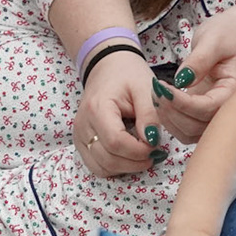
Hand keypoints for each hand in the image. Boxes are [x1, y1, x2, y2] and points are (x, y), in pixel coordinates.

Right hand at [74, 49, 164, 177]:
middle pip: (108, 159)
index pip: (115, 142)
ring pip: (102, 167)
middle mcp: (83, 125)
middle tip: (154, 152)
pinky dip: (115, 167)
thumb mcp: (145, 88)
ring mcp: (79, 136)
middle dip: (135, 162)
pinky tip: (129, 156)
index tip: (156, 145)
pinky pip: (97, 166)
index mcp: (97, 108)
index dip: (138, 151)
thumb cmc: (128, 75)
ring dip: (126, 167)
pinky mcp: (81, 143)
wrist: (108, 67)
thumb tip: (152, 141)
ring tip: (143, 153)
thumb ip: (149, 115)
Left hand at [155, 0, 235, 142]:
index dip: (182, 102)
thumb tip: (182, 81)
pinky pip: (187, 126)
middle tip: (156, 89)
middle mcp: (228, 107)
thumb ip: (199, 60)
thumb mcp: (214, 38)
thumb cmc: (232, 32)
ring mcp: (216, 111)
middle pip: (198, 127)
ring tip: (157, 93)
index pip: (207, 108)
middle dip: (172, 112)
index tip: (163, 87)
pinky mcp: (204, 110)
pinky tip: (162, 99)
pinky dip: (171, 119)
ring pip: (190, 133)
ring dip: (169, 119)